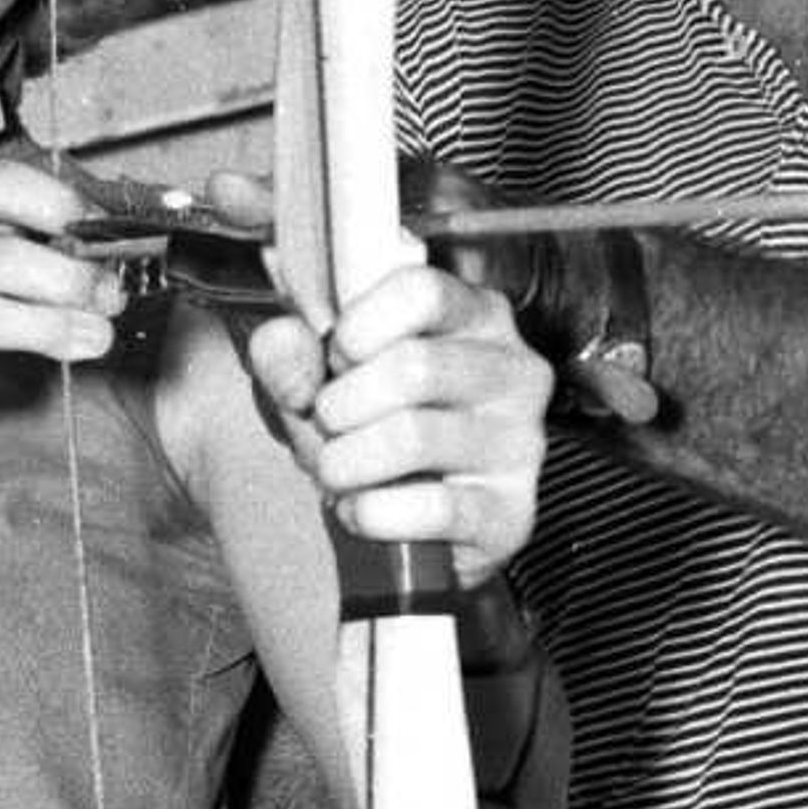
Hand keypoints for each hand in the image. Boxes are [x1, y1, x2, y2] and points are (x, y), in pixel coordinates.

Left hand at [244, 266, 550, 585]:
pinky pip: (431, 508)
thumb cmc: (362, 425)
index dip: (358, 328)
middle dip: (341, 404)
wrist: (388, 517)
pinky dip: (372, 513)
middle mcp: (514, 372)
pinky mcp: (512, 513)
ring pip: (413, 438)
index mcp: (475, 315)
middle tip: (329, 425)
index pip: (423, 291)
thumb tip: (289, 349)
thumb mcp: (313, 377)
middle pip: (415, 367)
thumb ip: (287, 350)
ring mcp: (521, 444)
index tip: (337, 357)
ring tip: (338, 470)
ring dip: (345, 463)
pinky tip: (363, 508)